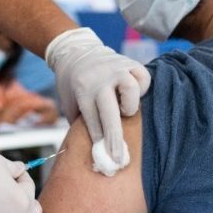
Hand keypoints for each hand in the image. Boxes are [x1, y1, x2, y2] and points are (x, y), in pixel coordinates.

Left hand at [46, 28, 149, 167]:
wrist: (76, 52)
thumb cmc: (74, 85)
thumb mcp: (70, 102)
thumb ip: (82, 122)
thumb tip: (98, 151)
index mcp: (82, 89)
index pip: (93, 120)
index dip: (100, 141)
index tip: (107, 159)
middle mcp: (100, 79)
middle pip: (110, 112)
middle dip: (114, 138)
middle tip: (119, 159)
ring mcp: (116, 68)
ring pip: (132, 90)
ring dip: (130, 105)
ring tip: (124, 110)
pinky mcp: (129, 62)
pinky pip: (143, 77)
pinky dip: (141, 88)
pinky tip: (132, 94)